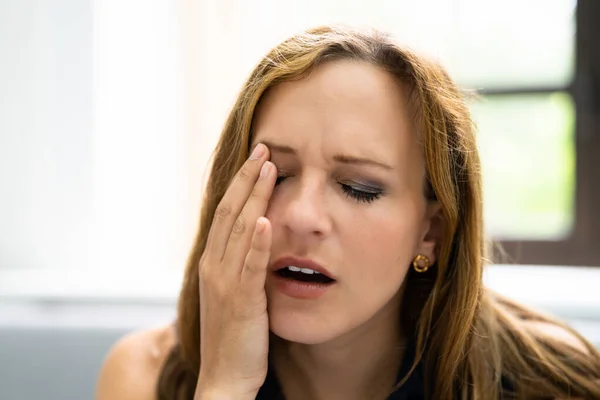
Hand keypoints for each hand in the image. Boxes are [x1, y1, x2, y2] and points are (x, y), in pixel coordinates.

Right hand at [195, 143, 275, 398]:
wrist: (224, 377)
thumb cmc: (233, 336)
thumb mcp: (234, 293)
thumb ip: (242, 265)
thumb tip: (259, 239)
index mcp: (213, 263)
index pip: (225, 213)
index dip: (240, 184)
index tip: (255, 159)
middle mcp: (214, 266)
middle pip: (229, 212)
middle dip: (247, 178)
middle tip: (264, 148)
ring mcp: (225, 282)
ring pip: (238, 229)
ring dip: (253, 196)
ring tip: (268, 167)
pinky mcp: (241, 301)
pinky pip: (249, 265)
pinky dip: (255, 240)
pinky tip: (264, 217)